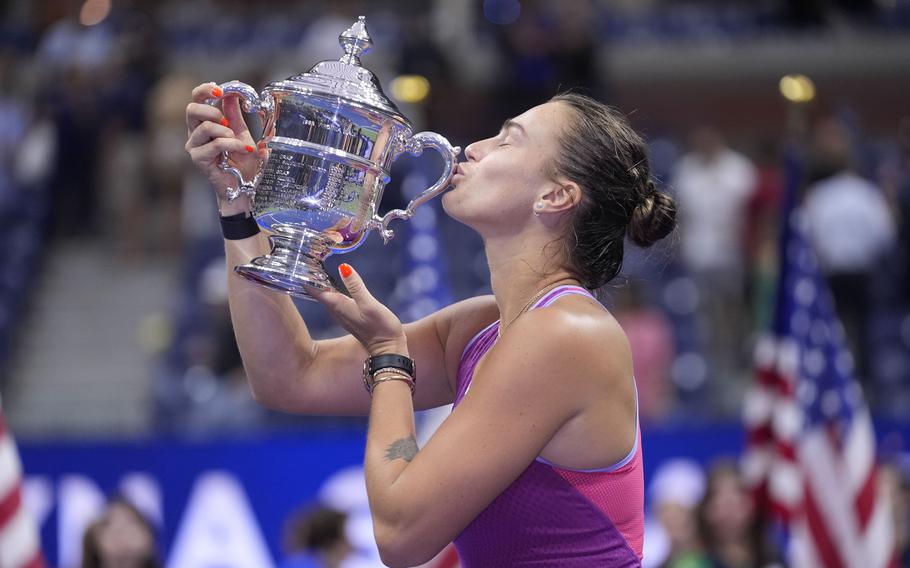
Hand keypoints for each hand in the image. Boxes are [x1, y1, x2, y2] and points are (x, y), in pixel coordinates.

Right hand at [185, 82, 262, 209]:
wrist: (244, 186)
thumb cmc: (241, 163)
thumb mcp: (241, 133)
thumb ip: (234, 114)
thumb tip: (232, 92)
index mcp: (203, 123)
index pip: (196, 99)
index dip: (205, 90)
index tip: (221, 89)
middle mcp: (194, 133)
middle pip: (191, 109)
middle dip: (212, 109)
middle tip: (227, 120)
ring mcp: (194, 146)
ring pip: (204, 126)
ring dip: (226, 131)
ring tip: (236, 139)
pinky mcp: (198, 159)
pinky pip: (215, 144)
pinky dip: (233, 144)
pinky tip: (244, 149)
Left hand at [312, 264, 407, 355]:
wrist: (387, 348)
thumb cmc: (379, 326)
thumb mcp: (369, 304)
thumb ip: (356, 286)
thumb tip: (343, 267)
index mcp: (337, 305)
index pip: (315, 289)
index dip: (306, 276)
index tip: (300, 263)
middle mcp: (336, 310)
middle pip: (318, 292)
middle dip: (312, 277)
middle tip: (307, 260)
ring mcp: (342, 314)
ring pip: (326, 296)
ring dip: (321, 283)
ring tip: (317, 268)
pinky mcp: (349, 316)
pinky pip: (335, 300)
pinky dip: (331, 290)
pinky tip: (334, 284)